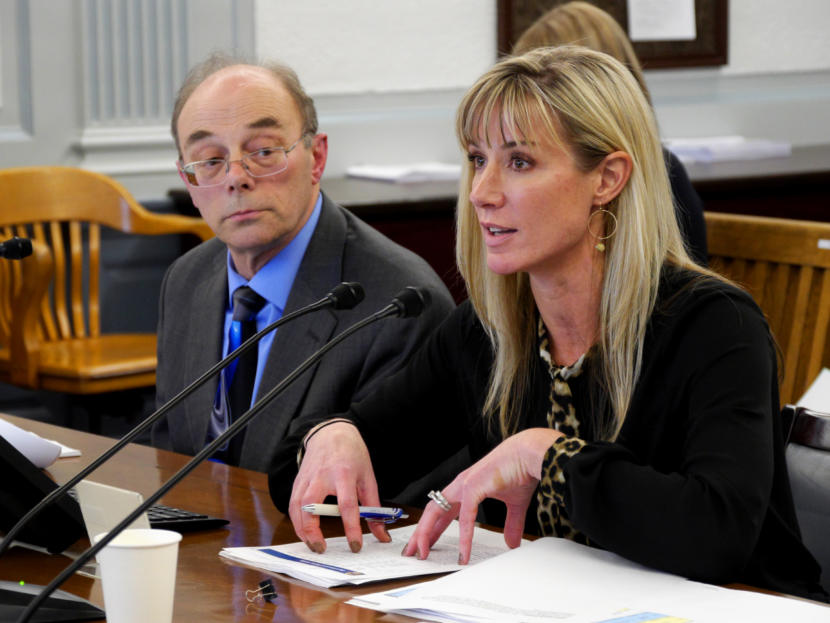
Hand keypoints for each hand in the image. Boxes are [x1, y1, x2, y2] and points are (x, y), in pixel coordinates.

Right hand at [288, 422, 390, 553]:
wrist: (331, 433)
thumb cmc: (352, 455)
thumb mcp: (368, 478)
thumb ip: (373, 508)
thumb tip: (382, 535)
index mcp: (344, 473)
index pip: (347, 505)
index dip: (351, 528)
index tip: (355, 546)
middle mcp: (322, 475)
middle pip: (311, 505)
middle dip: (313, 530)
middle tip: (321, 549)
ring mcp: (307, 478)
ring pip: (297, 506)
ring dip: (302, 529)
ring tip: (312, 545)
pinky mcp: (298, 480)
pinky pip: (292, 503)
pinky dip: (296, 520)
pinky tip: (304, 532)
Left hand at [403, 428, 561, 563]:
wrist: (531, 454)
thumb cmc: (521, 472)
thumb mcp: (514, 505)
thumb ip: (511, 524)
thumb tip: (511, 543)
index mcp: (466, 488)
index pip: (442, 511)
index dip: (432, 528)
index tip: (425, 544)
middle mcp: (460, 486)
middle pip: (432, 512)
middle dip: (421, 532)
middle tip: (412, 552)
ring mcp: (464, 485)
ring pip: (437, 511)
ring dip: (427, 532)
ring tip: (422, 552)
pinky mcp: (474, 486)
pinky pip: (465, 516)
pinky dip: (464, 536)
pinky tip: (464, 552)